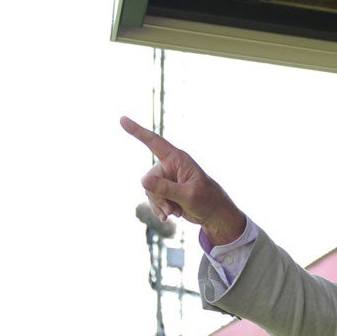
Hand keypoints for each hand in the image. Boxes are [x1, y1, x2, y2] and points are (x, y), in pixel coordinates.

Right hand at [119, 116, 245, 244]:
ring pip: (149, 190)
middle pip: (149, 179)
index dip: (137, 131)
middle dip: (158, 196)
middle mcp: (170, 166)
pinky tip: (169, 216)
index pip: (154, 142)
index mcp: (178, 159)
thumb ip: (165, 188)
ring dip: (160, 204)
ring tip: (174, 212)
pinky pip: (152, 198)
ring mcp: (167, 179)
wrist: (214, 214)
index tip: (122, 119)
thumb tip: (143, 181)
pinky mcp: (165, 191)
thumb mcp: (188, 195)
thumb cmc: (207, 200)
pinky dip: (159, 209)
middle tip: (172, 209)